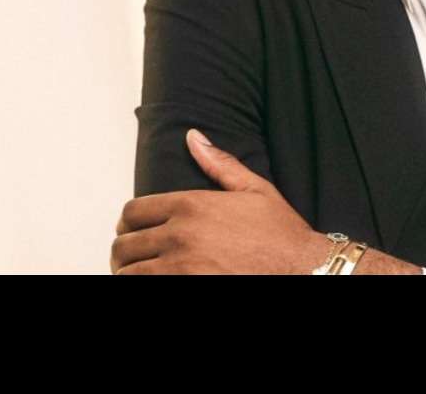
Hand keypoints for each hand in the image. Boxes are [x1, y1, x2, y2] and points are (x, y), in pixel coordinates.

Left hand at [110, 129, 330, 273]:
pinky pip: (145, 289)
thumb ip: (218, 163)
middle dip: (124, 250)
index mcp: (191, 205)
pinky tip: (155, 282)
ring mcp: (180, 268)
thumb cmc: (280, 234)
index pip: (133, 212)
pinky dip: (143, 285)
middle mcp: (180, 235)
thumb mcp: (254, 189)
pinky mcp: (185, 288)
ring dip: (129, 272)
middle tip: (132, 256)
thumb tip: (193, 137)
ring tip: (139, 273)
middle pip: (125, 245)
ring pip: (128, 273)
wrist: (301, 269)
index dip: (126, 222)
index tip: (131, 230)